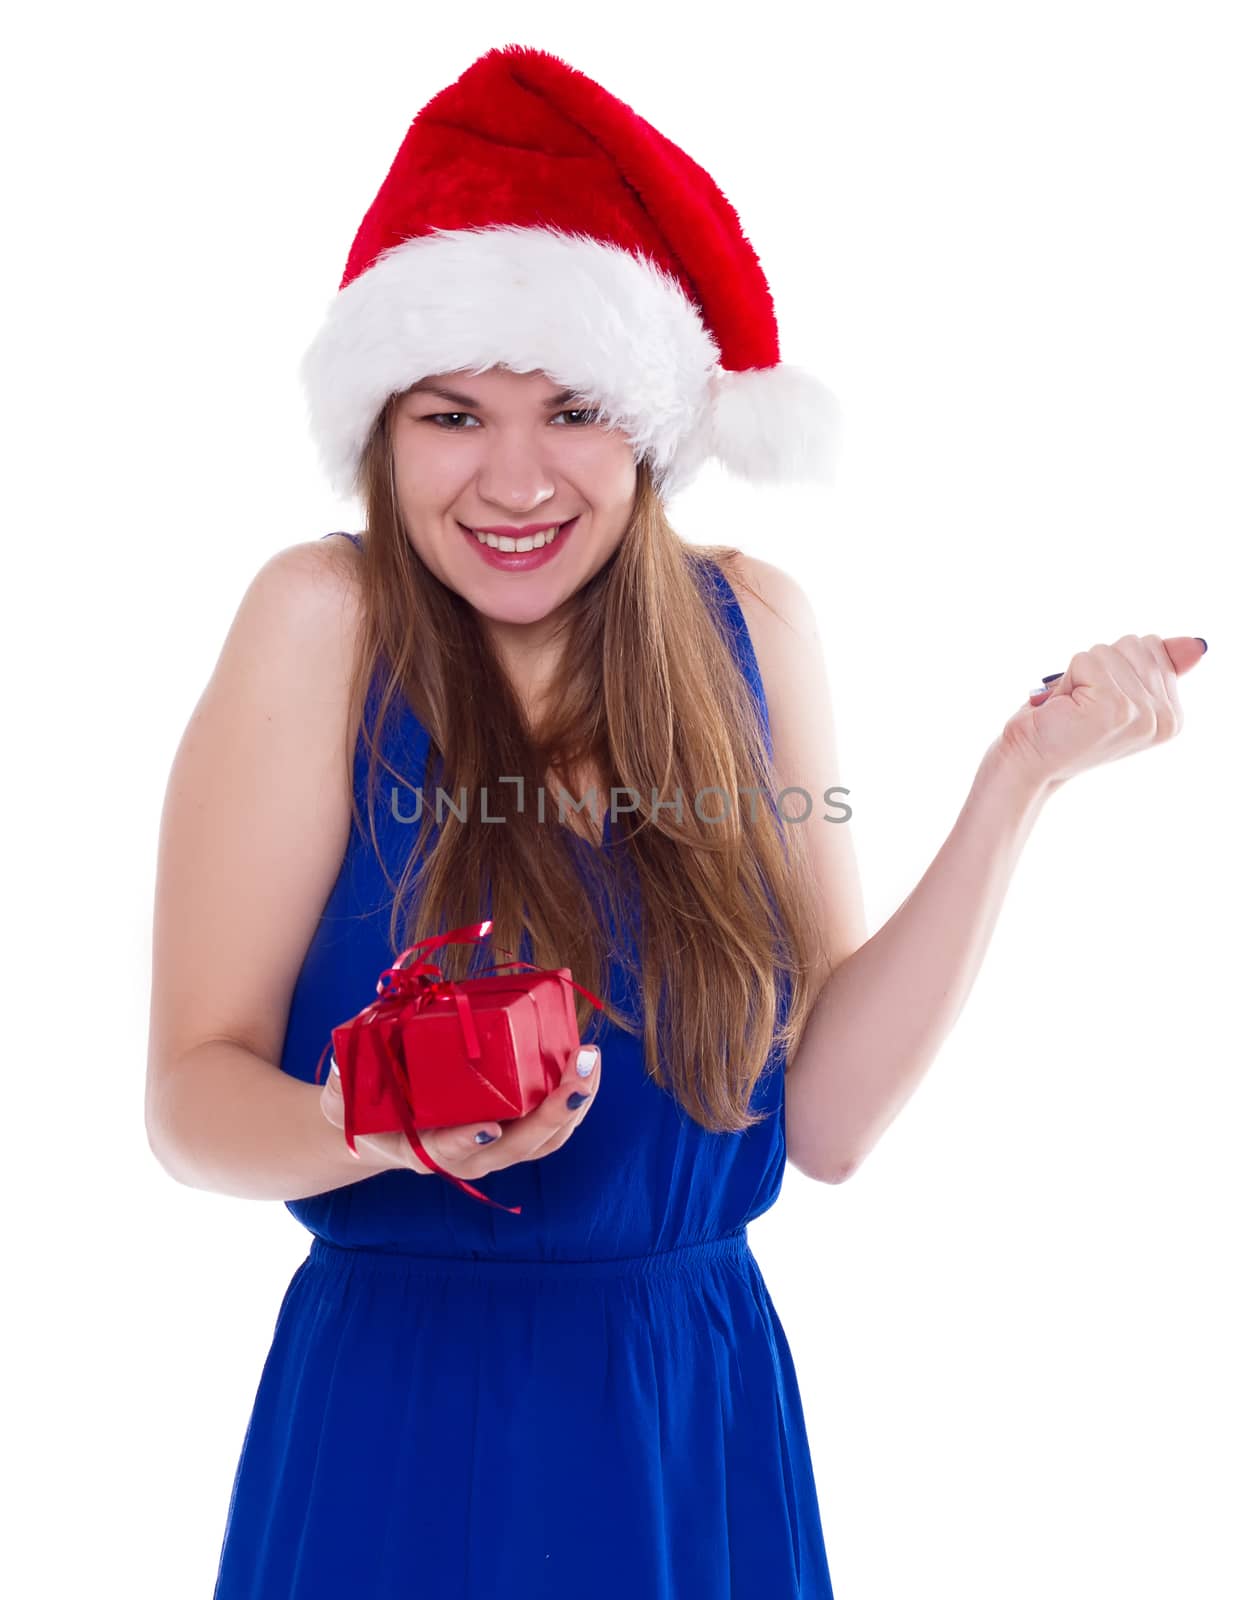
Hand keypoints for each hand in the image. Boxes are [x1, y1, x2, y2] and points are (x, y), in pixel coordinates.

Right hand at [318, 1045, 602, 1177]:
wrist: (378, 1129)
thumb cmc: (362, 1107)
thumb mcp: (343, 1094)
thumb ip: (344, 1081)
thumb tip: (345, 1063)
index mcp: (420, 1149)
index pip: (446, 1151)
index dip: (465, 1141)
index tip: (488, 1127)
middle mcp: (463, 1157)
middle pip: (514, 1148)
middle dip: (550, 1115)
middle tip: (576, 1078)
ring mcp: (492, 1148)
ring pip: (542, 1141)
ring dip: (571, 1107)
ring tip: (590, 1063)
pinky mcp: (510, 1132)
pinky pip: (548, 1127)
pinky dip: (570, 1099)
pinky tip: (583, 1063)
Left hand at [994, 635, 1206, 790]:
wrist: (1029, 759)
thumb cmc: (1065, 724)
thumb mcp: (1116, 690)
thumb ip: (1156, 666)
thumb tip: (1198, 644)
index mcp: (1172, 715)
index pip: (1153, 646)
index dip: (1113, 664)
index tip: (1099, 699)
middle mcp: (1166, 719)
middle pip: (1136, 643)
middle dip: (1099, 665)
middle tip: (1083, 703)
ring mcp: (1144, 715)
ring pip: (1110, 650)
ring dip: (1081, 673)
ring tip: (1074, 707)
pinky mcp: (1116, 708)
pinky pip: (1088, 660)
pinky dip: (1068, 678)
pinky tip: (1067, 708)